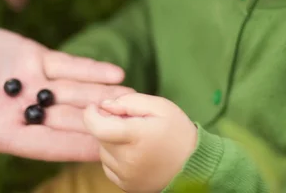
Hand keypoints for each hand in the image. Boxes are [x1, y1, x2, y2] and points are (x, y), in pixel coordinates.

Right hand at [0, 11, 132, 192]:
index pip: (44, 146)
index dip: (73, 149)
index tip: (105, 154)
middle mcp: (22, 111)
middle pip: (68, 121)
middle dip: (99, 123)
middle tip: (133, 127)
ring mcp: (31, 84)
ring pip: (74, 93)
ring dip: (104, 97)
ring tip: (135, 100)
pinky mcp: (33, 57)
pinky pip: (67, 66)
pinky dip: (90, 69)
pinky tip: (116, 74)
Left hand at [83, 93, 197, 192]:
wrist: (194, 165)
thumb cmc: (177, 132)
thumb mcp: (160, 106)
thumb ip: (130, 101)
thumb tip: (105, 105)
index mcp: (136, 136)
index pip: (98, 127)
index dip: (91, 115)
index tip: (95, 106)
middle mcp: (128, 159)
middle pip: (101, 137)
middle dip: (108, 125)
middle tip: (130, 121)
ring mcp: (126, 175)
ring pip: (103, 152)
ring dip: (112, 141)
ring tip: (135, 138)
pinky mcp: (126, 186)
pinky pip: (109, 166)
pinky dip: (115, 156)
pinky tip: (134, 151)